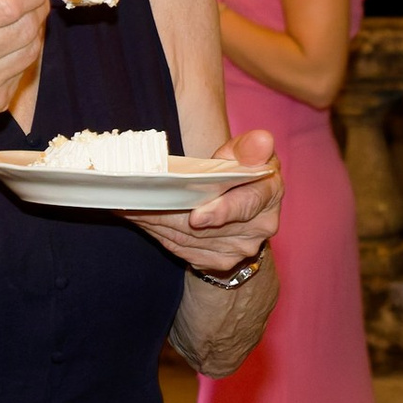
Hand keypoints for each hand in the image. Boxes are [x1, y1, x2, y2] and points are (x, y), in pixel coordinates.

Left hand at [133, 127, 281, 274]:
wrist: (241, 200)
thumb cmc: (240, 168)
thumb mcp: (245, 151)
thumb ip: (249, 147)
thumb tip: (261, 141)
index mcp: (269, 192)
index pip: (246, 205)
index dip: (221, 211)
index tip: (196, 217)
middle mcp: (261, 226)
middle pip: (208, 226)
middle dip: (170, 212)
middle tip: (137, 201)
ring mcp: (241, 249)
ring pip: (190, 239)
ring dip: (158, 223)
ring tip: (133, 206)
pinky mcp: (221, 262)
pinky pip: (184, 250)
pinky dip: (161, 235)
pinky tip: (145, 220)